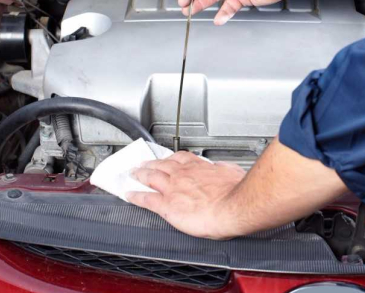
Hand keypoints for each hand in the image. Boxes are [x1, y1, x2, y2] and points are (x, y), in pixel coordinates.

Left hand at [127, 151, 246, 239]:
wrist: (233, 206)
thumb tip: (223, 167)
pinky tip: (129, 195)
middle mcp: (183, 174)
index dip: (170, 158)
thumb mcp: (232, 171)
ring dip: (139, 174)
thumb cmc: (236, 191)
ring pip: (150, 177)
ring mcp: (172, 188)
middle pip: (161, 165)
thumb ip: (223, 169)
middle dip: (150, 163)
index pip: (180, 158)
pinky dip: (135, 196)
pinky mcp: (166, 205)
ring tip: (132, 174)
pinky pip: (146, 198)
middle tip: (142, 163)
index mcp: (199, 167)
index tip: (167, 158)